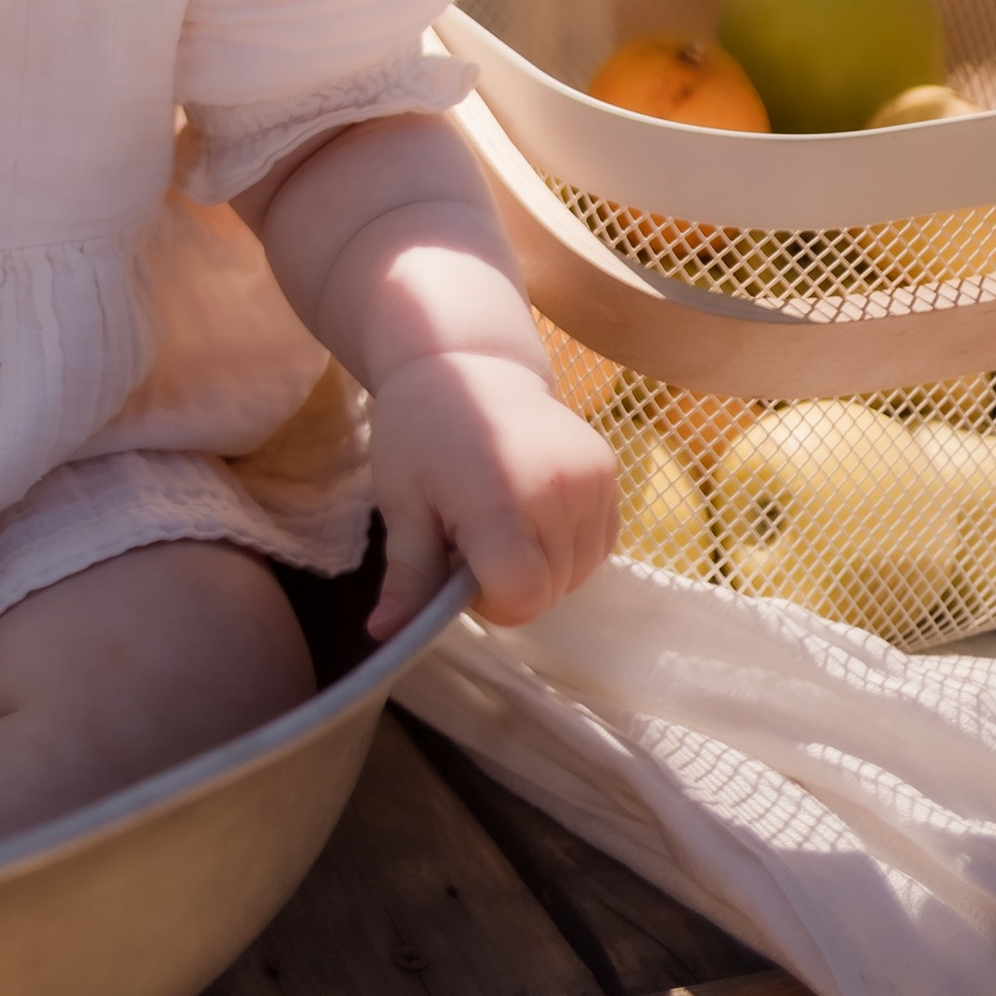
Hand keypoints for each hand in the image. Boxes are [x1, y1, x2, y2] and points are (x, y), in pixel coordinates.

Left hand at [366, 350, 617, 639]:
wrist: (466, 359)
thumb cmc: (419, 431)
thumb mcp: (401, 502)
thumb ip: (408, 575)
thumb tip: (386, 637)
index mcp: (499, 496)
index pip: (522, 596)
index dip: (490, 601)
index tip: (460, 567)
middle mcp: (557, 486)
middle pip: (550, 591)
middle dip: (511, 582)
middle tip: (473, 535)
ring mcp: (591, 476)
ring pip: (578, 574)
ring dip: (541, 567)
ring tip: (501, 518)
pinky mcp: (609, 470)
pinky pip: (598, 545)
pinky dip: (567, 546)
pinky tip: (532, 510)